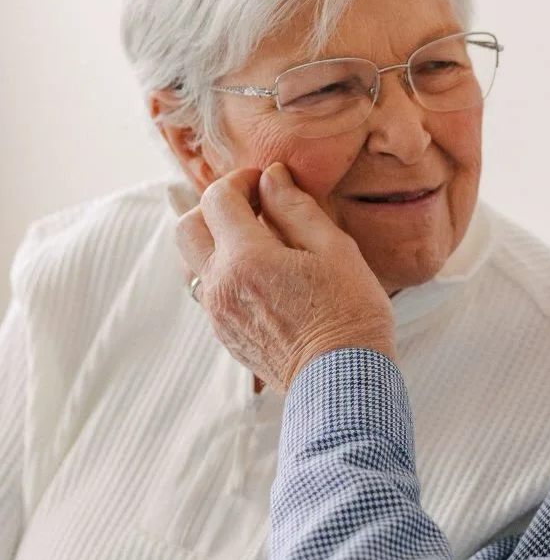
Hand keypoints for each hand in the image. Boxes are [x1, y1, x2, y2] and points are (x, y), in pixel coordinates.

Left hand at [177, 163, 394, 391]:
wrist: (343, 382)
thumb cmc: (350, 313)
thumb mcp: (335, 249)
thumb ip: (297, 208)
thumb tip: (272, 177)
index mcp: (246, 257)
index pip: (218, 198)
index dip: (242, 181)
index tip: (268, 184)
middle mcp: (221, 284)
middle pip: (188, 226)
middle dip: (217, 208)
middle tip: (255, 208)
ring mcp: (218, 314)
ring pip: (192, 261)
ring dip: (216, 242)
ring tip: (257, 244)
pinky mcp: (225, 335)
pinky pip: (208, 291)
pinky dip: (224, 272)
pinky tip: (262, 278)